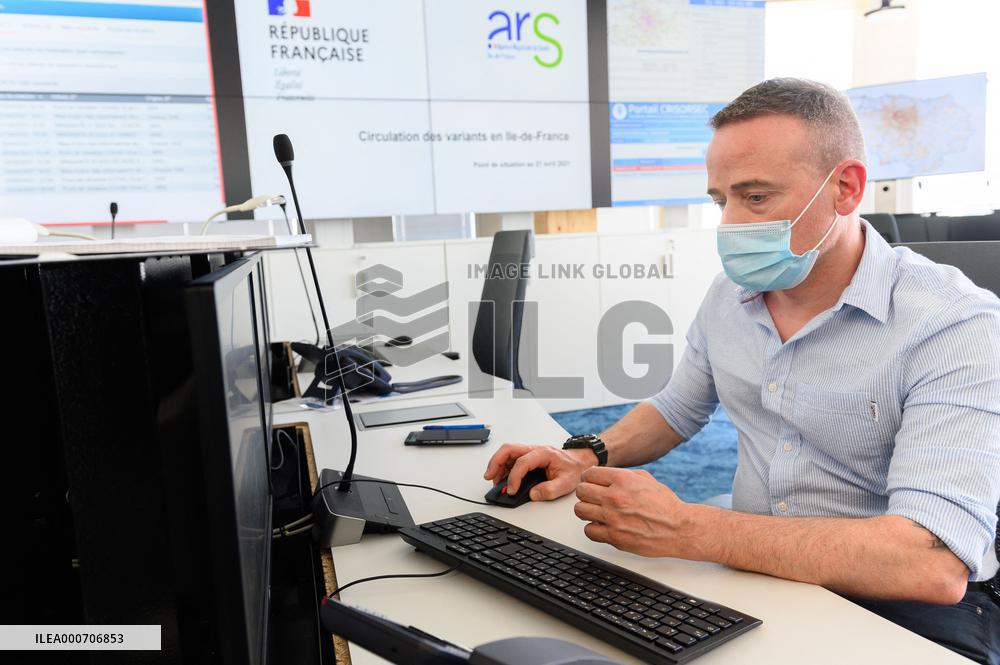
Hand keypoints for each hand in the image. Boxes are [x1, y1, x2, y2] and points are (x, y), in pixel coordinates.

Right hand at [483, 443, 596, 500]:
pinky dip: (502, 467)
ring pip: (507, 452)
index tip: (511, 490)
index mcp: (543, 453)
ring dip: (497, 464)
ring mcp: (529, 452)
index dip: (514, 477)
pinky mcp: (527, 457)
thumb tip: (533, 494)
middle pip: (508, 449)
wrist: (579, 461)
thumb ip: (550, 490)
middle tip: (489, 476)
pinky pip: (510, 458)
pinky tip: (500, 477)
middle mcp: (534, 449)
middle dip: (496, 462)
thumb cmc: (573, 469)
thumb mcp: (566, 483)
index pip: (522, 462)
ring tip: (493, 480)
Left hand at [574, 467, 702, 558]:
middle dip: (586, 493)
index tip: (591, 483)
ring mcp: (613, 518)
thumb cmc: (665, 504)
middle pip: (581, 491)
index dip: (589, 479)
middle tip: (593, 498)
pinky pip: (588, 531)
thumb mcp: (645, 479)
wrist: (679, 528)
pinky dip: (593, 528)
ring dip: (586, 510)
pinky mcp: (614, 537)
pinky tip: (602, 526)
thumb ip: (622, 475)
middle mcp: (615, 497)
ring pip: (580, 510)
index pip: (589, 474)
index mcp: (622, 480)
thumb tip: (603, 475)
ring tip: (596, 512)